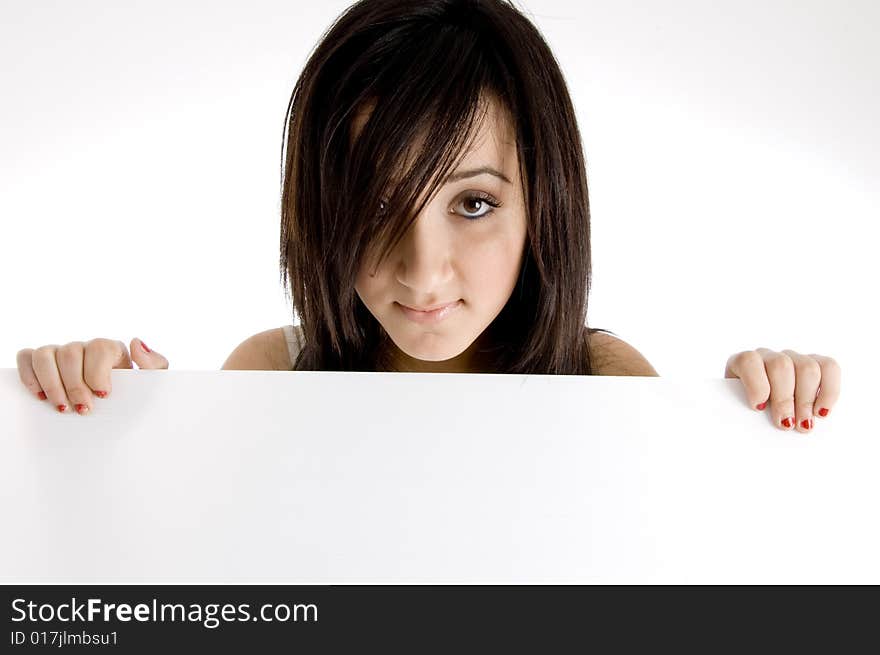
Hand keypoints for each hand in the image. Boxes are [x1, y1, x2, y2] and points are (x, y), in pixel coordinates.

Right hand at [17, 338, 168, 415]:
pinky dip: (29, 375)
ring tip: (62, 407)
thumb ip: (154, 364)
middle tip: (83, 409)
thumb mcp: (151, 383)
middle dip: (75, 385)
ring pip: (45, 354)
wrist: (117, 413)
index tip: (103, 395)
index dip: (97, 371)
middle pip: (70, 353)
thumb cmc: (133, 396)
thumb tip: (135, 342)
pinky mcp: (41, 363)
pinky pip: (26, 357)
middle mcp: (83, 348)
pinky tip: (40, 397)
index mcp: (110, 350)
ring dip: (51, 383)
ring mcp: (60, 354)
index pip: (99, 347)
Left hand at [724, 348, 840, 433]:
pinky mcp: (817, 364)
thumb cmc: (747, 415)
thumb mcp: (739, 413)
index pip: (749, 361)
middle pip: (781, 366)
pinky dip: (829, 391)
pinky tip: (821, 412)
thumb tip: (758, 419)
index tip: (759, 408)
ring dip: (806, 400)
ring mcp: (794, 358)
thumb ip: (742, 414)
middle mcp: (768, 356)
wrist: (760, 414)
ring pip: (807, 368)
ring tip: (803, 425)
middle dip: (785, 399)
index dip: (756, 384)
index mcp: (743, 363)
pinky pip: (829, 367)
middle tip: (786, 425)